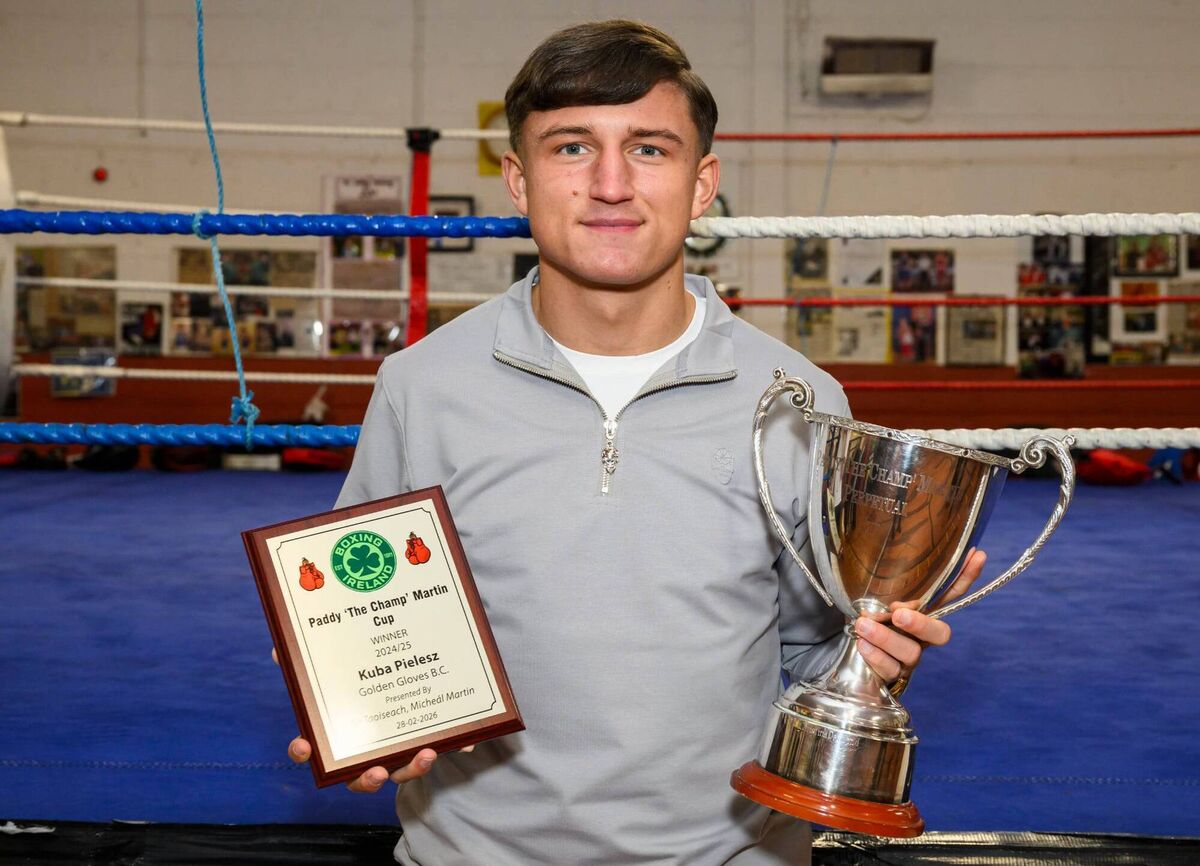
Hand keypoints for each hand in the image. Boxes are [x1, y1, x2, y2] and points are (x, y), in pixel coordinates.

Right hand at [269, 646, 468, 792]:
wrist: (408, 659)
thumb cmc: (362, 662)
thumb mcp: (337, 654)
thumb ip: (313, 653)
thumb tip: (281, 649)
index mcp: (338, 731)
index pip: (311, 751)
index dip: (304, 753)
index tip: (305, 746)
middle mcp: (365, 748)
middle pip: (359, 778)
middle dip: (366, 779)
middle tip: (377, 771)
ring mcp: (397, 749)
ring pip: (401, 771)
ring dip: (412, 769)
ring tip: (426, 754)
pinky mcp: (427, 739)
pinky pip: (438, 749)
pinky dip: (452, 747)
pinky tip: (465, 742)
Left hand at [852, 548, 986, 684]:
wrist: (851, 648)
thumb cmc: (868, 616)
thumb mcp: (875, 595)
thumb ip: (885, 585)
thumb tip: (883, 559)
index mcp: (924, 612)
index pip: (950, 594)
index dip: (965, 577)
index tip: (977, 555)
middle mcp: (922, 636)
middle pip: (940, 633)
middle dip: (922, 624)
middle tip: (899, 614)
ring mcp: (909, 657)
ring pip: (910, 652)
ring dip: (886, 638)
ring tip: (863, 625)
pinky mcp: (893, 675)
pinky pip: (890, 669)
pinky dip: (876, 656)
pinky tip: (862, 644)